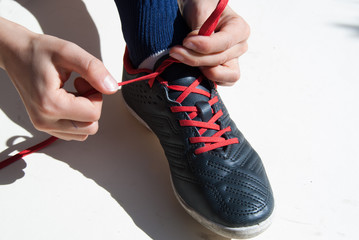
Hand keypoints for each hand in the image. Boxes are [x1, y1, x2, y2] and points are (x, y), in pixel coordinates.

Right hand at [0, 18, 117, 140]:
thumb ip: (94, 70)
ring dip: (86, 113)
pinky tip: (69, 100)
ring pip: (84, 132)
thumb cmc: (39, 52)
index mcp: (50, 104)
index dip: (96, 96)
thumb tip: (112, 88)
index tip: (84, 80)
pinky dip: (78, 118)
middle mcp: (45, 120)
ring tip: (73, 92)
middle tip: (80, 86)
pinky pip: (75, 132)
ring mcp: (44, 126)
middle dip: (92, 105)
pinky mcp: (46, 126)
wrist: (16, 53)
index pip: (93, 114)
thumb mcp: (69, 52)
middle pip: (91, 126)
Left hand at [170, 0, 249, 85]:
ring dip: (198, 69)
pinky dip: (201, 77)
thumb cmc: (202, 7)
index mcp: (240, 29)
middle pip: (219, 60)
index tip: (186, 41)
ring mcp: (232, 61)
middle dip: (195, 57)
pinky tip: (188, 66)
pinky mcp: (222, 72)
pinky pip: (216, 82)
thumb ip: (201, 29)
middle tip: (175, 51)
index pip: (225, 43)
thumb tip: (194, 46)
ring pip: (219, 75)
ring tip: (180, 57)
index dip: (205, 46)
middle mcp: (239, 47)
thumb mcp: (201, 11)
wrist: (198, 14)